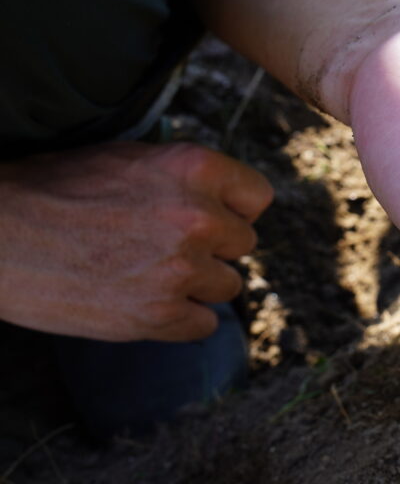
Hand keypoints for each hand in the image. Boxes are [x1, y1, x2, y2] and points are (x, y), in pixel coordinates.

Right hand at [0, 142, 272, 340]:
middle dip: (213, 247)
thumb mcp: (131, 159)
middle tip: (167, 246)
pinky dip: (181, 319)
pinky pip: (204, 325)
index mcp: (194, 167)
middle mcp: (196, 216)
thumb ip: (187, 179)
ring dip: (197, 284)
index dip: (234, 209)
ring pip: (227, 286)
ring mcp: (180, 268)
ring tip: (149, 272)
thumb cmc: (57, 190)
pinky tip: (146, 302)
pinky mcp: (157, 314)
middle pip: (244, 244)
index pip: (258, 197)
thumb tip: (228, 203)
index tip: (211, 216)